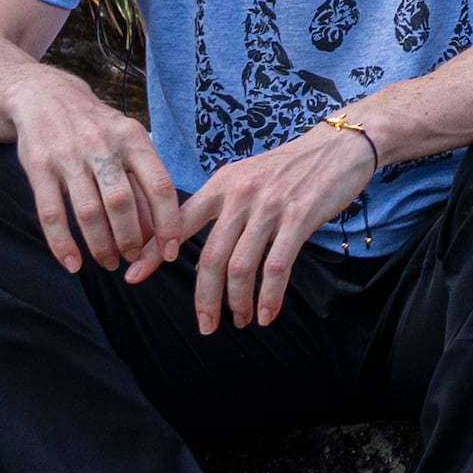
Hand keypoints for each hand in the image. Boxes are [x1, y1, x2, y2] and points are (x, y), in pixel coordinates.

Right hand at [2, 70, 183, 283]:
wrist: (42, 95)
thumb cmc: (95, 127)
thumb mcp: (125, 142)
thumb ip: (140, 183)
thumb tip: (156, 233)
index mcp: (132, 137)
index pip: (159, 185)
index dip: (167, 224)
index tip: (169, 252)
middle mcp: (102, 144)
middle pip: (122, 203)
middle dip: (130, 239)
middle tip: (133, 258)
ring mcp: (68, 155)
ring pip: (87, 212)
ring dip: (100, 246)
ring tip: (108, 262)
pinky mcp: (38, 167)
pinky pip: (51, 213)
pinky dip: (62, 244)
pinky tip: (72, 264)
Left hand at [171, 123, 381, 333]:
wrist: (338, 146)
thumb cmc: (292, 168)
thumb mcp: (248, 178)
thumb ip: (222, 210)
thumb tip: (201, 257)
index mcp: (222, 184)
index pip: (179, 221)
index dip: (155, 251)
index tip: (134, 276)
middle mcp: (240, 194)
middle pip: (209, 256)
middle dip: (204, 298)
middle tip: (206, 326)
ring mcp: (270, 205)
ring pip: (240, 265)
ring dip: (238, 302)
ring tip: (241, 321)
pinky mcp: (299, 216)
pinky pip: (277, 265)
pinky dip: (269, 296)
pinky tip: (267, 314)